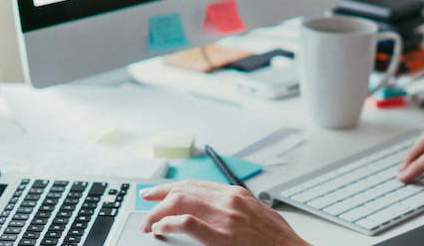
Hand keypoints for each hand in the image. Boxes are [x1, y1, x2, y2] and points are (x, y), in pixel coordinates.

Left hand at [139, 180, 309, 245]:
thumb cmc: (278, 241)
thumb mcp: (258, 214)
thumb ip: (237, 209)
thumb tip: (218, 211)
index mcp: (236, 195)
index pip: (195, 183)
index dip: (170, 186)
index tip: (156, 192)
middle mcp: (229, 200)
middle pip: (183, 189)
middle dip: (158, 195)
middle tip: (145, 204)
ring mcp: (225, 217)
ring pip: (180, 201)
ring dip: (158, 212)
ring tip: (149, 223)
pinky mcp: (222, 237)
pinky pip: (186, 223)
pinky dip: (168, 224)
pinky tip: (160, 229)